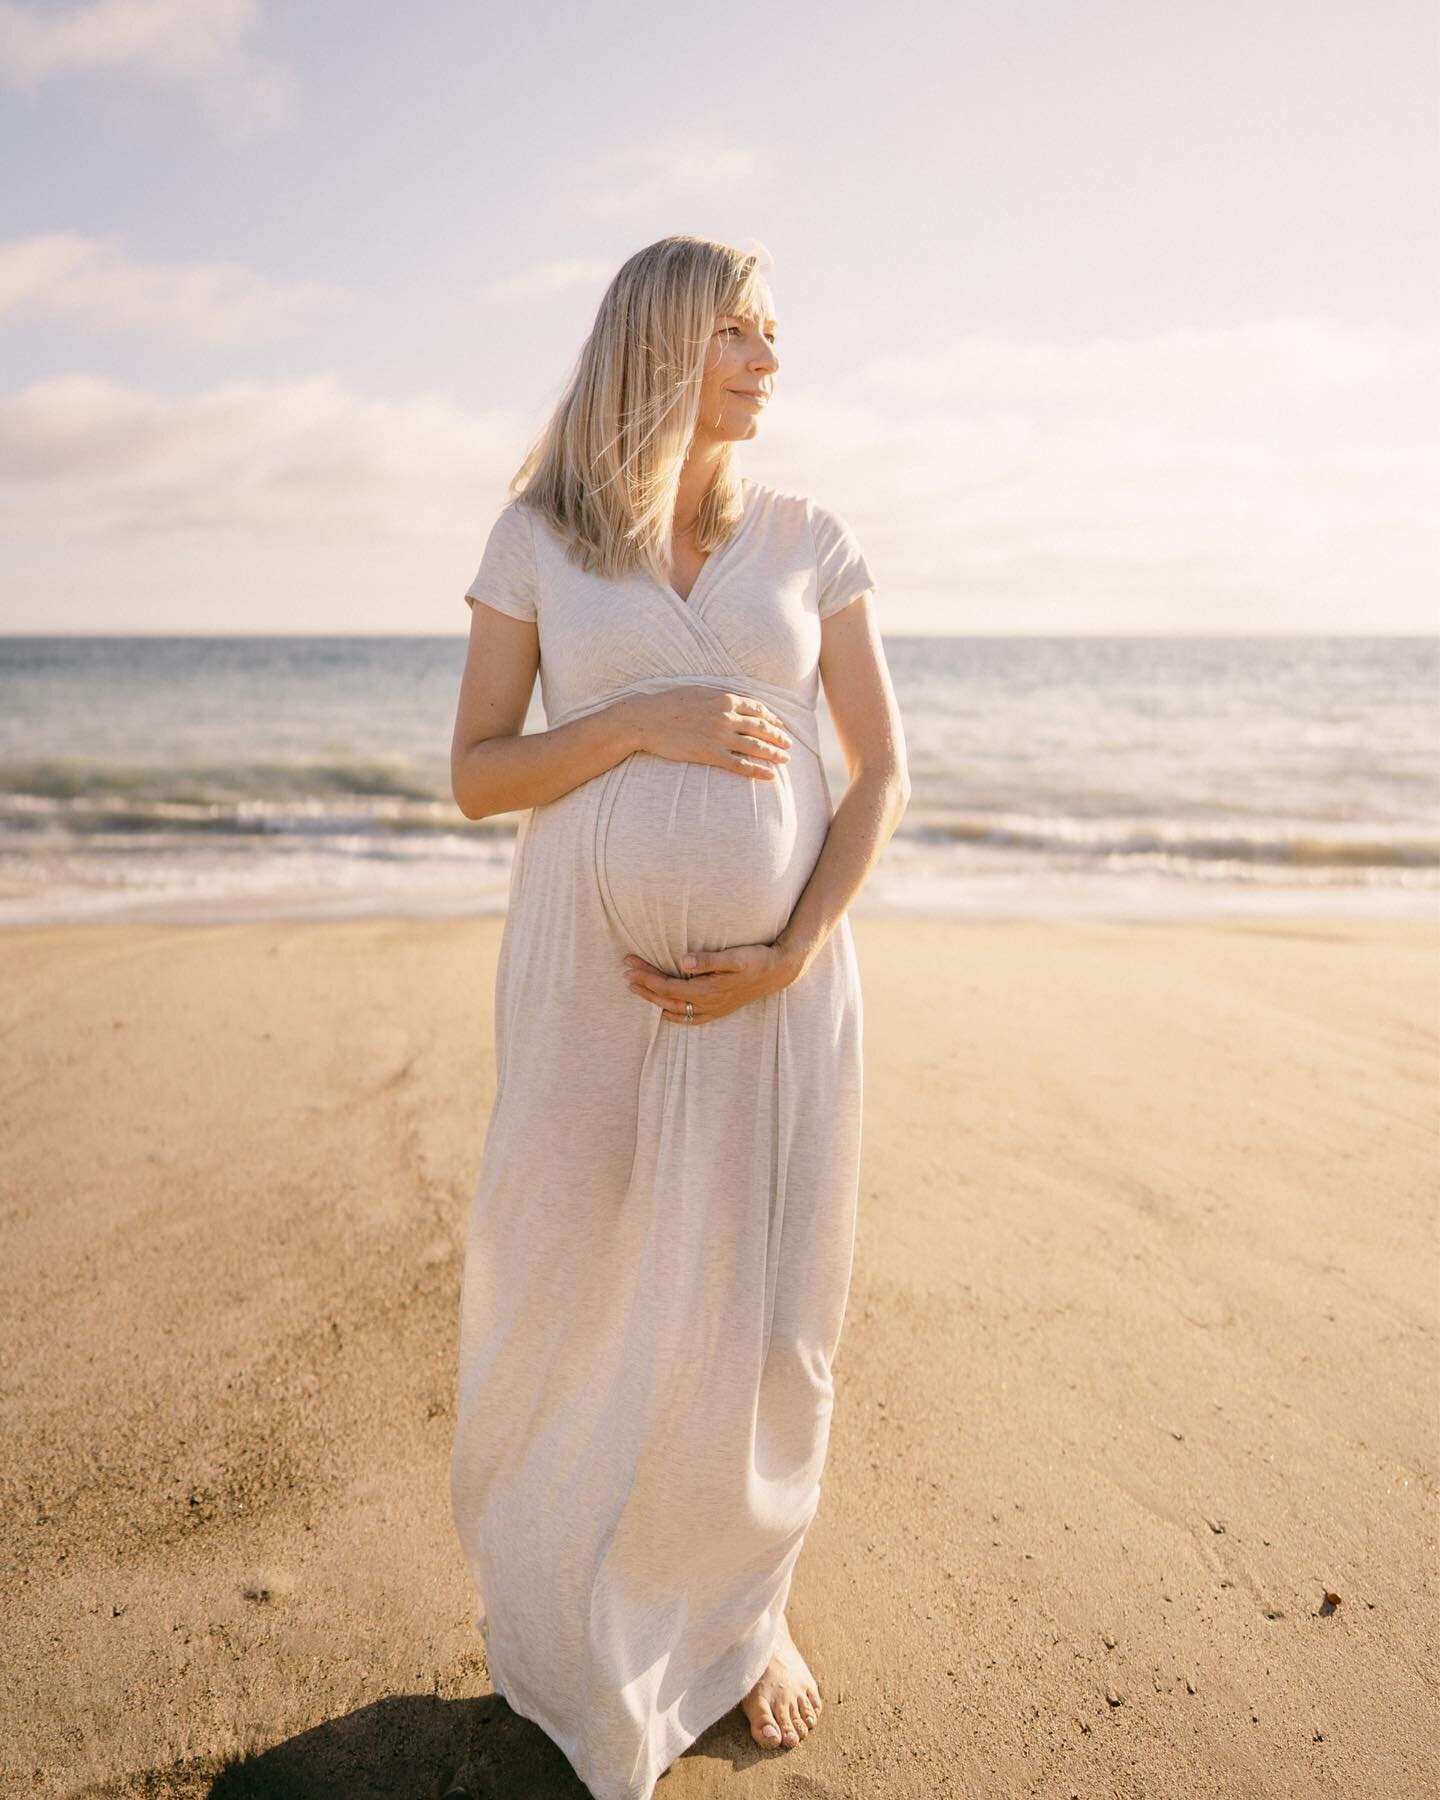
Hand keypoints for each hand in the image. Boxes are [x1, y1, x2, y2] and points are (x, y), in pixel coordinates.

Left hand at [622, 942, 799, 1023]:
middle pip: (667, 997)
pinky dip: (675, 1017)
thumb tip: (683, 962)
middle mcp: (708, 1003)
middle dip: (644, 986)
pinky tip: (665, 1012)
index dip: (647, 977)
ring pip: (675, 1009)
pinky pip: (691, 1019)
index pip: (668, 985)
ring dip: (653, 999)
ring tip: (635, 989)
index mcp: (708, 990)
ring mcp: (714, 1009)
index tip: (629, 966)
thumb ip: (708, 960)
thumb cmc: (757, 959)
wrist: (780, 971)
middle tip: (625, 974)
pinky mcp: (719, 1009)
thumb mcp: (735, 956)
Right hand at [623, 687, 792, 779]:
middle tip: (789, 744)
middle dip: (779, 737)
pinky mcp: (710, 754)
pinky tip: (770, 776)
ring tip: (785, 760)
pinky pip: (740, 765)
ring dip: (774, 754)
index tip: (780, 725)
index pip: (758, 709)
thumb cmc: (669, 703)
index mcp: (725, 699)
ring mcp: (719, 736)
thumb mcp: (698, 691)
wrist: (647, 719)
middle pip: (762, 728)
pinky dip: (758, 771)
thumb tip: (733, 701)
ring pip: (756, 747)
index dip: (773, 718)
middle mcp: (726, 717)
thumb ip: (719, 697)